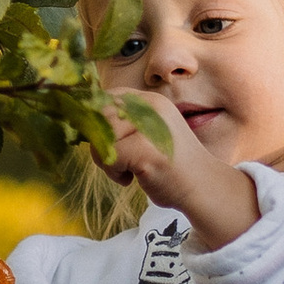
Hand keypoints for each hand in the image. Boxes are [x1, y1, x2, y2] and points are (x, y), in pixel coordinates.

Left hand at [101, 95, 257, 247]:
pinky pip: (110, 157)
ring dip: (106, 160)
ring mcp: (150, 128)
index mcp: (151, 101)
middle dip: (98, 142)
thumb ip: (122, 124)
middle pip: (99, 116)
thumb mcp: (147, 133)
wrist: (201, 187)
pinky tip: (131, 179)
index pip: (106, 97)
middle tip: (115, 161)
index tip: (102, 140)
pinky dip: (114, 173)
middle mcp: (151, 108)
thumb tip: (81, 121)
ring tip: (125, 170)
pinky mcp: (146, 151)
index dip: (96, 119)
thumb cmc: (168, 165)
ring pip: (101, 137)